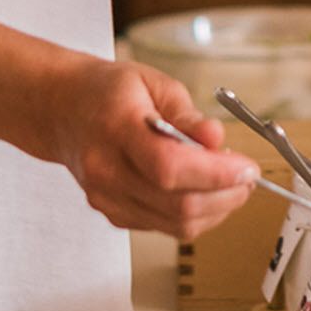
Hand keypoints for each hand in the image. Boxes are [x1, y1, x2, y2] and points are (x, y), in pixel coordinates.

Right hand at [38, 58, 257, 237]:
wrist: (63, 111)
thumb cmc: (107, 92)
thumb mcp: (152, 83)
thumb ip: (187, 114)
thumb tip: (216, 138)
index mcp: (115, 129)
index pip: (168, 166)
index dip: (215, 173)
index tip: (246, 167)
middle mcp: (106, 171)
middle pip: (176, 204)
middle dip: (225, 195)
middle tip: (247, 176)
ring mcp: (107, 198)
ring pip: (175, 224)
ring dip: (216, 208)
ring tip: (230, 182)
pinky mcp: (113, 215)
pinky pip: (164, 227)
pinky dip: (194, 214)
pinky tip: (203, 190)